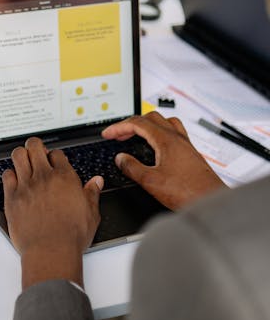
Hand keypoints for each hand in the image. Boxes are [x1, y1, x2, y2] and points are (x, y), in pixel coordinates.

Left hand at [3, 137, 103, 288]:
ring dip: (21, 156)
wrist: (51, 251)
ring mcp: (27, 185)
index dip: (55, 156)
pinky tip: (15, 181)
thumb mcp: (91, 213)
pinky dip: (10, 175)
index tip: (54, 162)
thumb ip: (92, 193)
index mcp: (65, 178)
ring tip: (24, 162)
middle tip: (36, 153)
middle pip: (34, 146)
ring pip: (18, 155)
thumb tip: (97, 182)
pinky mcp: (12, 197)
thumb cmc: (71, 236)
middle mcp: (44, 177)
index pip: (57, 153)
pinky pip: (6, 175)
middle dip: (35, 146)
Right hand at [102, 112, 224, 209]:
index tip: (108, 134)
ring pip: (163, 123)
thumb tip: (121, 159)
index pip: (138, 123)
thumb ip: (132, 168)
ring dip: (147, 125)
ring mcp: (185, 145)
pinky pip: (172, 133)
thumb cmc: (188, 192)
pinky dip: (159, 134)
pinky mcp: (189, 153)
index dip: (119, 127)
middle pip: (151, 118)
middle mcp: (177, 138)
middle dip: (131, 124)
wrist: (211, 201)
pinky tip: (156, 148)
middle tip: (119, 135)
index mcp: (166, 140)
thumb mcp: (151, 181)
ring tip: (136, 135)